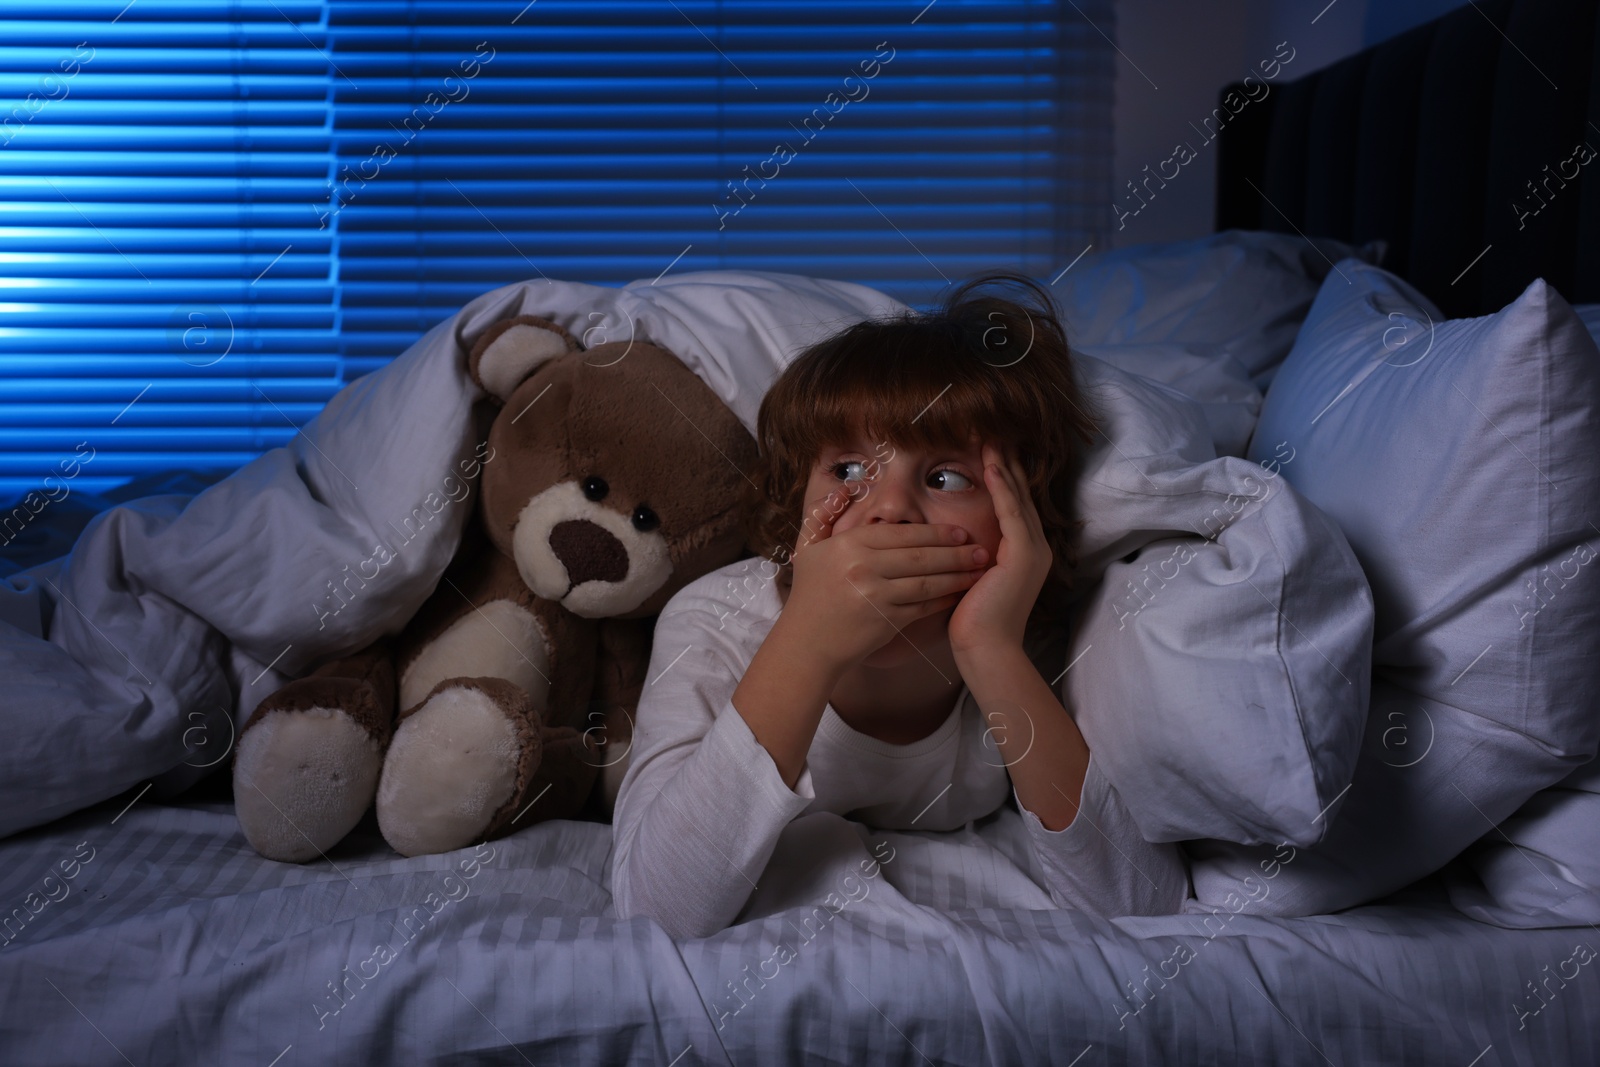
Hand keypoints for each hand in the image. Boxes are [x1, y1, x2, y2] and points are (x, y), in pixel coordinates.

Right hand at [780, 481, 988, 673]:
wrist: (806, 645)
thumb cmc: (808, 595)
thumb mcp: (807, 549)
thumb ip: (823, 514)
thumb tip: (844, 487)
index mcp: (849, 545)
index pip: (902, 534)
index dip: (936, 532)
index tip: (960, 532)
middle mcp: (863, 568)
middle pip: (921, 556)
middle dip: (956, 552)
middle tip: (981, 549)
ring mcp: (876, 596)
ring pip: (927, 582)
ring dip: (957, 576)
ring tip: (979, 569)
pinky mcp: (886, 622)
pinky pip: (922, 607)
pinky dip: (943, 600)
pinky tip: (959, 594)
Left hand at [948, 443, 1052, 661]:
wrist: (986, 648)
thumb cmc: (973, 620)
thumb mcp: (970, 576)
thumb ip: (969, 552)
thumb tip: (950, 536)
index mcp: (1023, 552)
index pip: (1013, 504)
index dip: (1003, 476)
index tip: (988, 449)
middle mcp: (1035, 547)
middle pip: (1019, 494)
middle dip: (1007, 463)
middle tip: (994, 432)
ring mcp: (1033, 550)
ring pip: (1017, 498)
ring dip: (1005, 467)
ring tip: (992, 439)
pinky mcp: (1024, 556)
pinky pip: (1012, 513)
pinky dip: (1003, 489)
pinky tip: (992, 467)